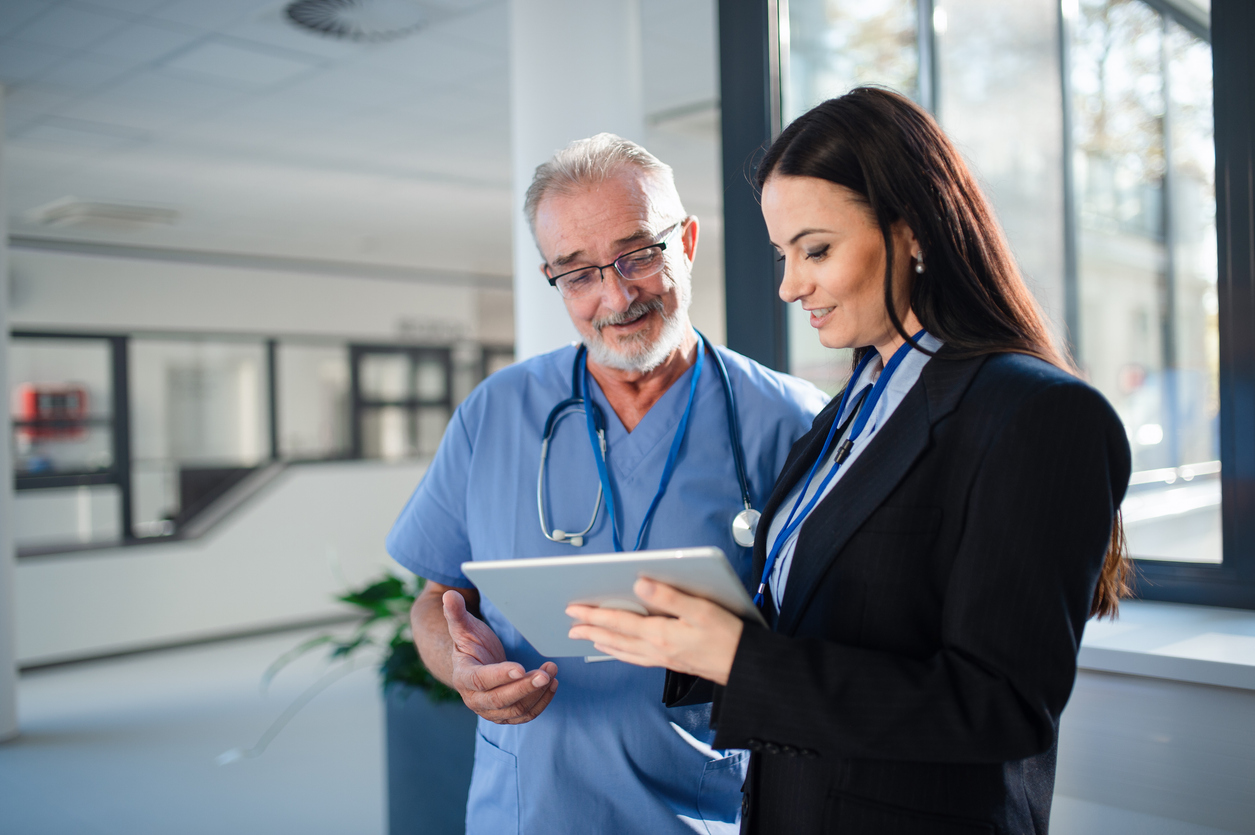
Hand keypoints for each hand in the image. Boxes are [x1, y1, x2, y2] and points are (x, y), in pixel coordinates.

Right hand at [443, 590, 558, 723]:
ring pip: (516, 710)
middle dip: (524, 687)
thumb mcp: (463, 627)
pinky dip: (541, 702)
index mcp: (463, 676)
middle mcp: (474, 699)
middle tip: (545, 674)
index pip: (481, 680)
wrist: (473, 665)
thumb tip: (449, 595)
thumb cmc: (470, 644)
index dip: (500, 675)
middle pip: (500, 699)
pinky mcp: (505, 715)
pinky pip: (525, 715)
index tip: (520, 667)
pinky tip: (552, 685)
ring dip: (536, 693)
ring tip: (551, 672)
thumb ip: (456, 613)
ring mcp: (490, 710)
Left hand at [566, 579, 743, 684]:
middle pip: (615, 638)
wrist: (744, 667)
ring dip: (602, 643)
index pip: (618, 621)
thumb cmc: (727, 636)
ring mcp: (662, 658)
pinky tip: (618, 651)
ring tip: (587, 638)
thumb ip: (668, 596)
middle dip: (591, 630)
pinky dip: (621, 653)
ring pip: (623, 651)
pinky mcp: (670, 662)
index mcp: (660, 633)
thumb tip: (639, 583)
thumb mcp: (700, 609)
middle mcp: (656, 649)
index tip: (574, 609)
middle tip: (570, 625)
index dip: (594, 614)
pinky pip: (636, 658)